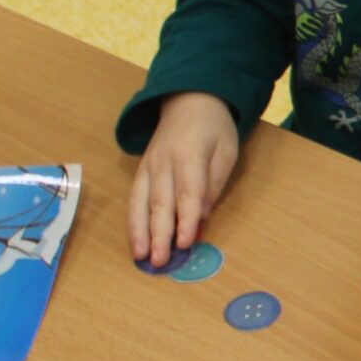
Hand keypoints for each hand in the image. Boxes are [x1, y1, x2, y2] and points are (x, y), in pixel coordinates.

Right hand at [129, 92, 238, 267]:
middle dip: (159, 234)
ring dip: (140, 232)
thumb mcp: (227, 149)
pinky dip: (133, 222)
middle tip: (160, 261)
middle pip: (160, 202)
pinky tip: (135, 242)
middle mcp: (163, 162)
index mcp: (189, 154)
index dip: (186, 219)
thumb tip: (202, 215)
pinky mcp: (141, 171)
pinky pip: (134, 199)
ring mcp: (148, 166)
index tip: (186, 243)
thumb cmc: (213, 127)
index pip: (188, 192)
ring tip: (140, 256)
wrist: (187, 99)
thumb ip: (214, 182)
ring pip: (141, 203)